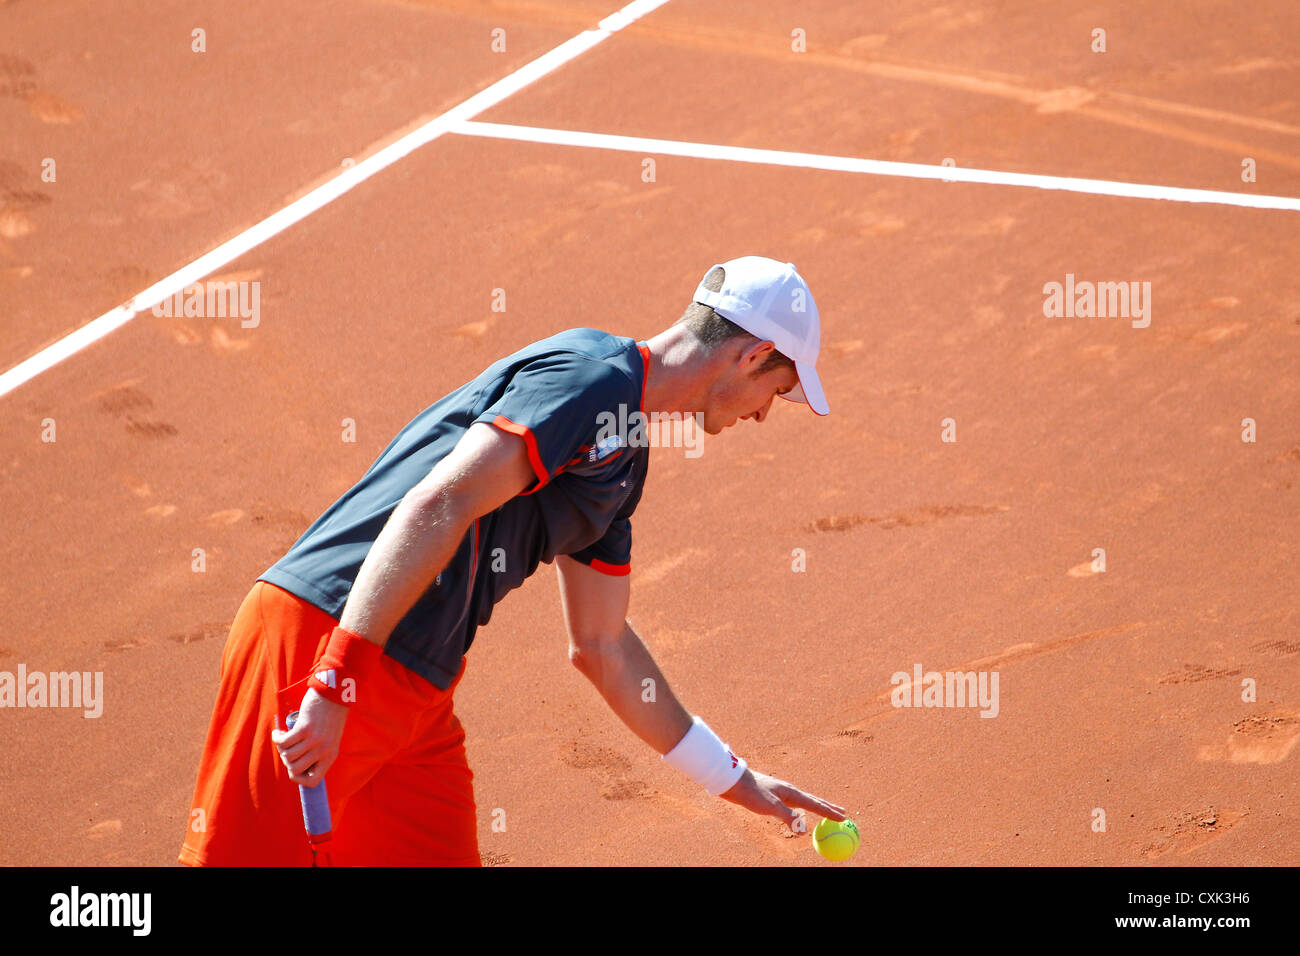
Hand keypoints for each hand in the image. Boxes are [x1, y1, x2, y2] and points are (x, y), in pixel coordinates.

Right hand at [270, 687, 348, 785]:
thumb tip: (295, 768)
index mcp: (330, 756)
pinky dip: (277, 738)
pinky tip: (278, 732)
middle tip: (288, 749)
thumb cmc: (328, 717)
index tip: (295, 765)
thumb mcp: (329, 739)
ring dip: (281, 748)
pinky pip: (283, 742)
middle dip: (286, 761)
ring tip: (284, 738)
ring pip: (287, 756)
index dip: (299, 778)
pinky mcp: (305, 728)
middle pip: (295, 769)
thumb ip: (317, 754)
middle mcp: (323, 751)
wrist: (333, 695)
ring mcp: (314, 740)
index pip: (312, 782)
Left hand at [719, 768, 846, 833]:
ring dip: (818, 807)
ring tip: (826, 811)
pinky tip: (801, 811)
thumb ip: (787, 817)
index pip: (816, 805)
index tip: (845, 818)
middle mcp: (790, 791)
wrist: (734, 781)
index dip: (830, 813)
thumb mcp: (770, 807)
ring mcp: (782, 793)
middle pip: (815, 801)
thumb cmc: (751, 793)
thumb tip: (804, 831)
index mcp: (792, 793)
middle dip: (829, 808)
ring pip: (805, 802)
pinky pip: (795, 805)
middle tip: (844, 813)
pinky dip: (804, 809)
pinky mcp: (775, 796)